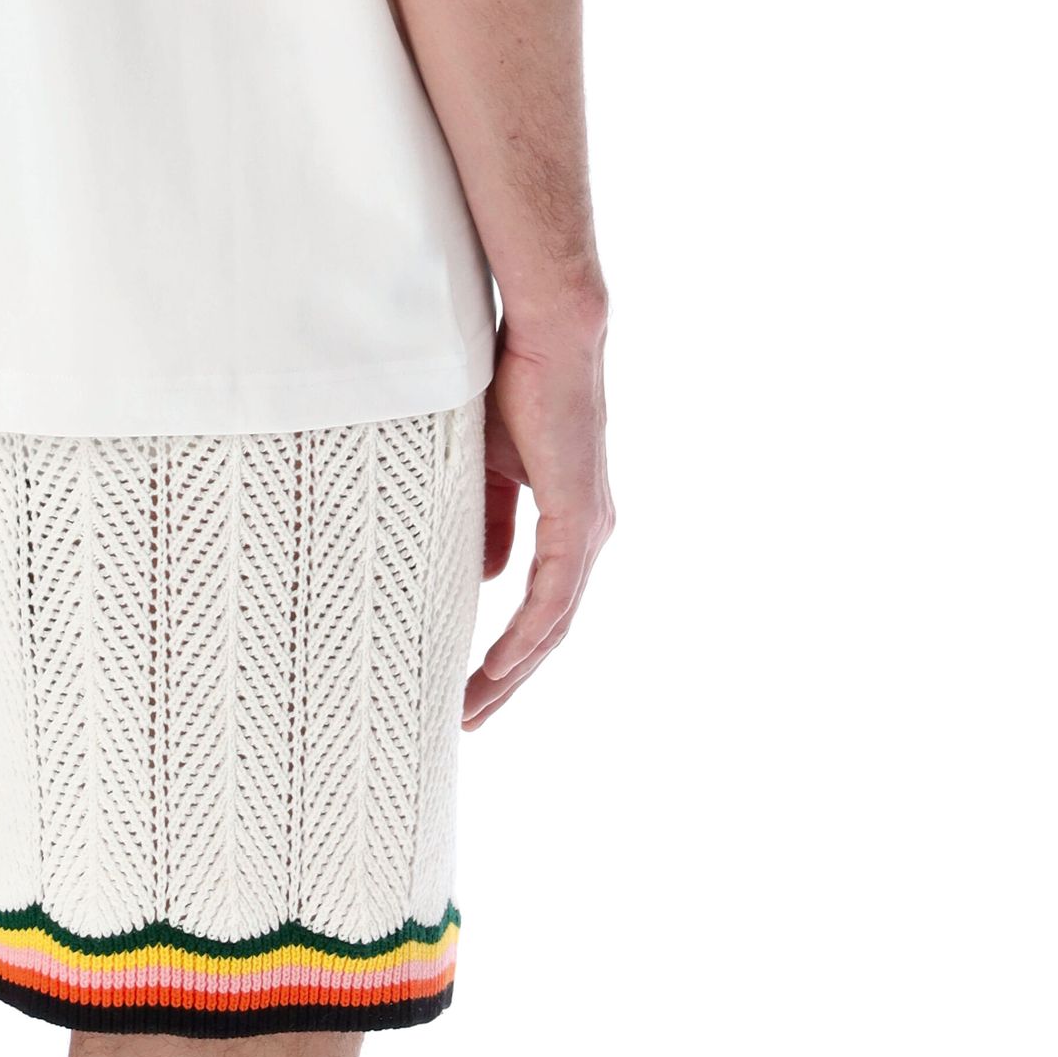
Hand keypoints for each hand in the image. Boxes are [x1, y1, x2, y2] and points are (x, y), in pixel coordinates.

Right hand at [463, 316, 613, 727]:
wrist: (546, 337)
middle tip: (468, 719)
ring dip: (513, 671)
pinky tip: (500, 668)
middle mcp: (588, 536)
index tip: (469, 681)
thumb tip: (483, 577)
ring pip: (553, 625)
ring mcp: (589, 532)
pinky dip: (526, 638)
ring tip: (475, 709)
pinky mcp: (580, 521)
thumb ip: (488, 521)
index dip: (507, 647)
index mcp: (569, 522)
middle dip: (508, 680)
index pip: (540, 604)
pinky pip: (553, 599)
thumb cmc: (514, 386)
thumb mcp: (489, 466)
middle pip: (549, 631)